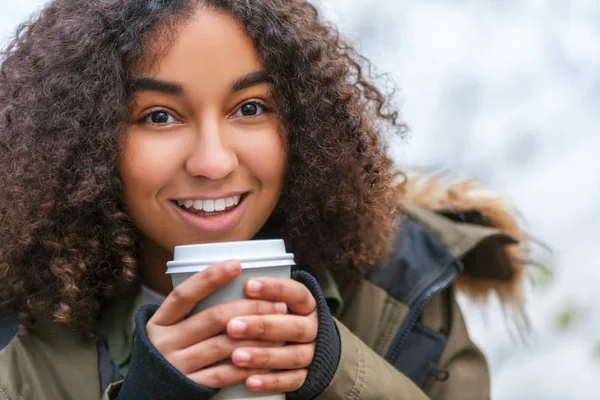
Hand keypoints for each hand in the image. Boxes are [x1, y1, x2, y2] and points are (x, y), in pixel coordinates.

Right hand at [146, 260, 287, 387]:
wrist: (147, 394)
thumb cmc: (168, 351)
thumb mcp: (169, 328)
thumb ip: (192, 310)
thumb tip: (231, 278)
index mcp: (160, 321)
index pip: (185, 294)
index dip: (210, 277)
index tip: (237, 264)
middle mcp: (165, 342)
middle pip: (213, 318)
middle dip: (250, 308)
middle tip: (278, 304)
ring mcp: (177, 366)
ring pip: (223, 346)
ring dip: (255, 337)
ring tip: (280, 331)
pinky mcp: (189, 387)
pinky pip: (223, 375)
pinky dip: (246, 366)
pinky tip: (265, 359)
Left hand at [227, 276, 318, 392]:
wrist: (312, 347)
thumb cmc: (282, 317)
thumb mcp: (279, 302)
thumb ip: (260, 296)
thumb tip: (226, 276)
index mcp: (306, 304)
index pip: (295, 293)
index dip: (274, 289)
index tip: (248, 285)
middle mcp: (312, 328)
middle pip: (293, 326)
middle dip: (262, 326)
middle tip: (232, 326)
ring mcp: (311, 353)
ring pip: (292, 355)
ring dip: (263, 356)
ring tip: (236, 356)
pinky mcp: (307, 377)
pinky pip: (292, 381)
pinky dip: (271, 382)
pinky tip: (249, 382)